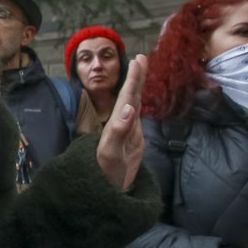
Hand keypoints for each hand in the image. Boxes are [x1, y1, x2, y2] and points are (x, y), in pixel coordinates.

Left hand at [96, 54, 147, 191]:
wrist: (108, 189)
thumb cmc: (106, 173)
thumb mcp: (111, 153)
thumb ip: (118, 131)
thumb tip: (128, 107)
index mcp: (117, 124)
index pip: (127, 97)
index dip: (133, 79)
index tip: (138, 60)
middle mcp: (122, 124)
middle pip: (131, 96)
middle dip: (136, 77)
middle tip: (141, 57)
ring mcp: (128, 131)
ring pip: (134, 103)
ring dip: (137, 87)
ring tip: (140, 69)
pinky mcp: (134, 139)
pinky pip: (137, 116)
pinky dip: (139, 103)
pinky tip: (137, 97)